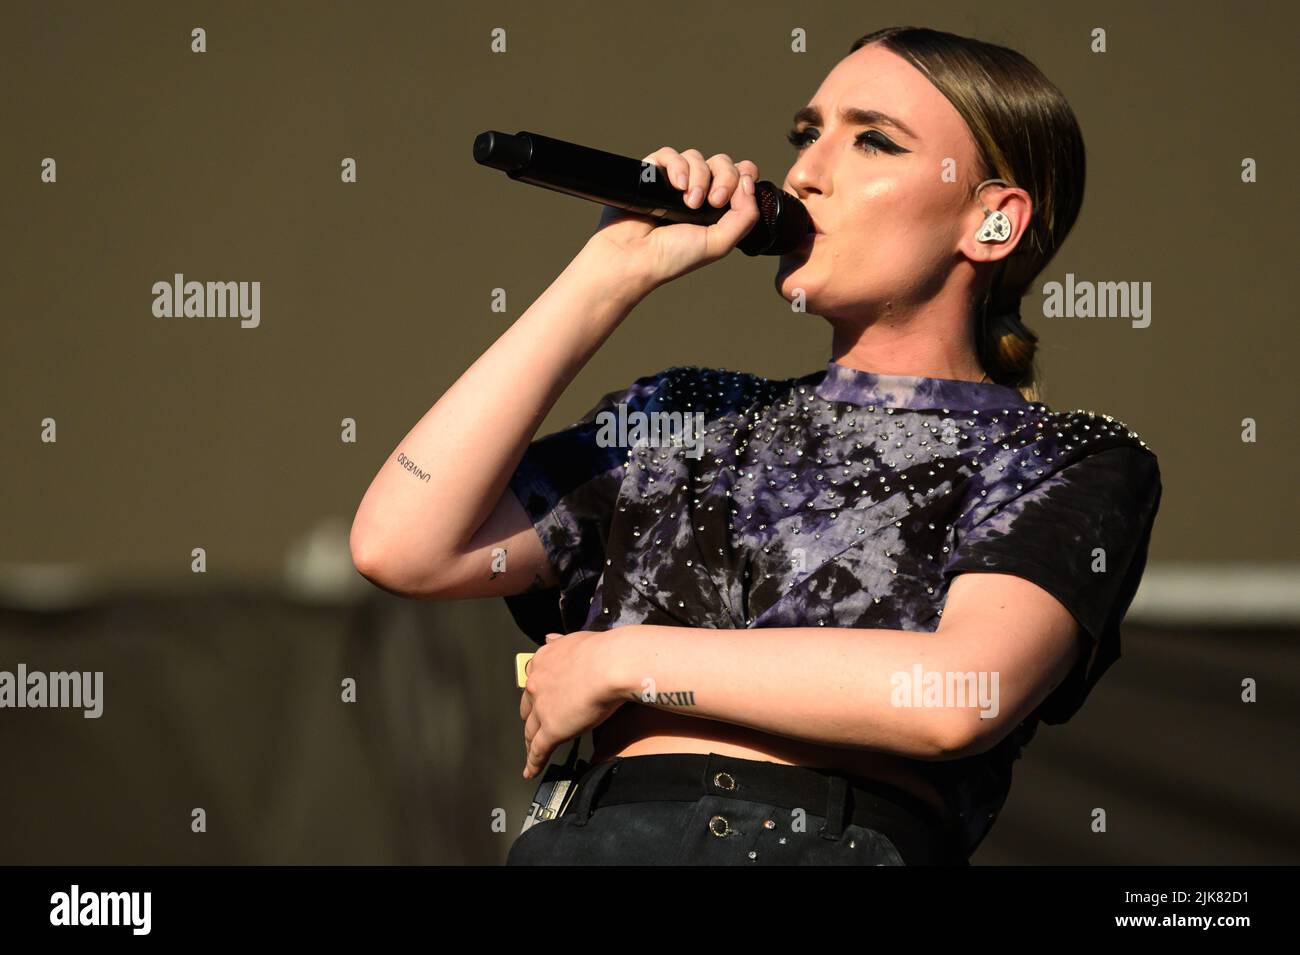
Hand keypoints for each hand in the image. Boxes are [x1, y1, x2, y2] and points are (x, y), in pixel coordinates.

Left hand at [519, 629, 627, 778]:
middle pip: (528, 707)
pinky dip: (533, 762)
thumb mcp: (577, 639)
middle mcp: (537, 683)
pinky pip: (539, 750)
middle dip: (531, 718)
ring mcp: (542, 708)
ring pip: (531, 731)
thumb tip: (550, 638)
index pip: (534, 681)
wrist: (612, 664)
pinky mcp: (552, 729)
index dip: (536, 694)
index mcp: (544, 660)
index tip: (539, 699)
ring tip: (532, 753)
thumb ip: (560, 643)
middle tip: (535, 727)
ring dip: (530, 742)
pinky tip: (531, 771)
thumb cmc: (604, 650)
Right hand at [585, 147, 760, 290]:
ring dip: (699, 177)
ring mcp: (674, 181)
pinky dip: (678, 167)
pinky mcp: (652, 172)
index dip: (744, 176)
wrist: (633, 257)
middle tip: (713, 202)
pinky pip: (670, 154)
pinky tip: (676, 187)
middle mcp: (698, 191)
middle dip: (724, 178)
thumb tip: (748, 180)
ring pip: (697, 157)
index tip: (736, 194)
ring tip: (689, 203)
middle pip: (722, 162)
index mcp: (716, 208)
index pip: (740, 176)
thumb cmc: (672, 257)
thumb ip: (745, 216)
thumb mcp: (719, 243)